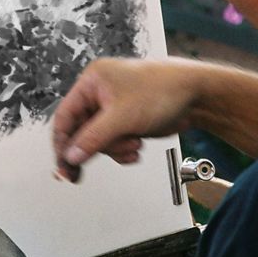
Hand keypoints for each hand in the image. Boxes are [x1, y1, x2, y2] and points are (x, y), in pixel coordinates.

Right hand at [52, 57, 199, 181]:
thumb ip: (93, 138)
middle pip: (81, 131)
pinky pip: (114, 141)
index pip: (65, 116)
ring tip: (133, 145)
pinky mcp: (126, 120)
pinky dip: (123, 149)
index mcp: (92, 82)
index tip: (63, 166)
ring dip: (115, 148)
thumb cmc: (162, 90)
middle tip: (79, 174)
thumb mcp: (122, 117)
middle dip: (95, 147)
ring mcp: (113, 107)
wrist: (195, 95)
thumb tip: (71, 156)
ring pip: (99, 140)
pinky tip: (136, 148)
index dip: (62, 143)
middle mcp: (99, 93)